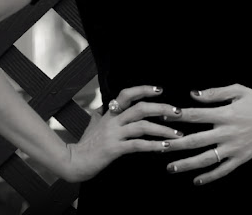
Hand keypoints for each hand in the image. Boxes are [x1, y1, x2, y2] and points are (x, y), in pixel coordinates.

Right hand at [64, 85, 182, 182]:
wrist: (73, 162)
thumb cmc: (85, 144)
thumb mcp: (93, 124)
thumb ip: (101, 114)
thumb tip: (104, 106)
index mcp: (110, 113)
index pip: (127, 94)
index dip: (143, 89)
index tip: (159, 90)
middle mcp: (113, 120)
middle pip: (140, 108)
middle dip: (162, 108)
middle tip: (178, 112)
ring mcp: (113, 134)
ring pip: (142, 126)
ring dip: (163, 130)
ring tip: (177, 135)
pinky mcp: (114, 149)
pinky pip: (138, 145)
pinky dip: (153, 145)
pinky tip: (164, 148)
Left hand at [165, 84, 251, 185]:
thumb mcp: (238, 90)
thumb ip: (215, 93)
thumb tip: (194, 95)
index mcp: (226, 113)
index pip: (197, 115)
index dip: (179, 115)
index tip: (163, 115)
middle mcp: (228, 133)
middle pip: (196, 140)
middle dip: (176, 143)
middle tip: (159, 146)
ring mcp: (234, 148)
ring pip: (206, 159)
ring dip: (187, 164)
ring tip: (170, 167)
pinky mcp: (241, 159)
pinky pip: (223, 170)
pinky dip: (209, 176)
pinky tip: (196, 180)